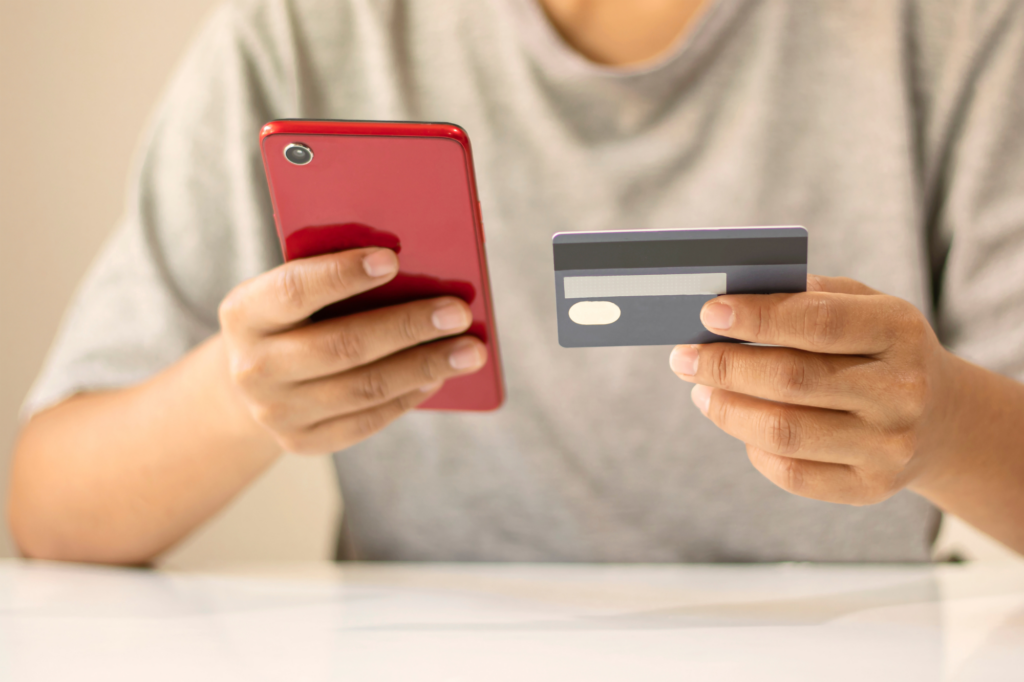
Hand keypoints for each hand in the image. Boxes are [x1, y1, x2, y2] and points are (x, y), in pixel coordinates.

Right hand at [218, 248, 486, 454]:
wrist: (249, 380)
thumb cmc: (290, 316)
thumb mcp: (292, 290)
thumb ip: (332, 275)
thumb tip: (414, 267)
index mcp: (244, 313)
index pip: (293, 290)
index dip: (342, 275)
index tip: (393, 259)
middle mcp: (253, 367)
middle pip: (342, 346)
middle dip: (408, 326)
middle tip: (458, 311)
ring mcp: (276, 412)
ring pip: (364, 388)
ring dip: (425, 367)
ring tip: (470, 350)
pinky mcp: (303, 442)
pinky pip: (367, 419)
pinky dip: (409, 395)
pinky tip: (440, 376)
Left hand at [669, 275, 956, 504]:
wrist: (941, 418)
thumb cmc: (879, 349)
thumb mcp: (863, 306)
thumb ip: (804, 295)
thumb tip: (729, 299)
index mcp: (899, 332)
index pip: (818, 322)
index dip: (757, 318)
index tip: (709, 312)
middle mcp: (901, 392)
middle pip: (792, 380)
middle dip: (725, 366)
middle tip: (684, 357)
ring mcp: (888, 446)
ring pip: (783, 431)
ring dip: (727, 409)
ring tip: (701, 390)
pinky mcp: (870, 487)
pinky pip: (791, 473)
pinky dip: (753, 447)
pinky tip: (740, 424)